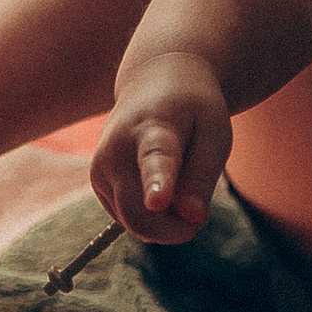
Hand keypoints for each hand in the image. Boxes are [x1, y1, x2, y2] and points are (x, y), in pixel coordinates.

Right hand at [92, 52, 228, 242]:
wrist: (153, 82)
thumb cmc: (191, 111)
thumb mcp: (214, 132)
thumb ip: (203, 176)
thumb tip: (192, 217)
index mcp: (154, 129)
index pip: (154, 159)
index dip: (158, 183)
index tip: (159, 199)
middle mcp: (117, 149)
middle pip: (141, 215)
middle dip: (177, 228)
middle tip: (201, 210)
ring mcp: (101, 167)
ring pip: (135, 224)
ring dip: (165, 221)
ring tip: (178, 181)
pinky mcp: (97, 182)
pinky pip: (128, 220)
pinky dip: (151, 216)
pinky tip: (159, 185)